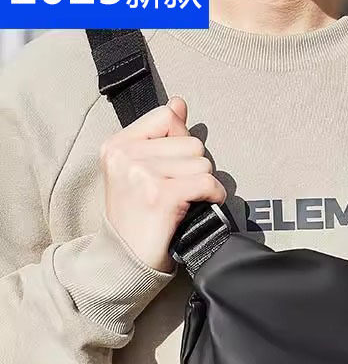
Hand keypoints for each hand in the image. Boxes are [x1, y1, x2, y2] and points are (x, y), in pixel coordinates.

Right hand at [100, 96, 226, 271]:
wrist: (125, 259)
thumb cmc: (137, 217)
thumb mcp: (138, 171)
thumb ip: (160, 136)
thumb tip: (179, 103)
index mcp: (117, 145)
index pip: (166, 117)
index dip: (181, 140)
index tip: (176, 165)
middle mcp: (126, 155)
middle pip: (190, 142)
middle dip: (194, 167)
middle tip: (179, 190)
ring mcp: (142, 174)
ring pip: (202, 162)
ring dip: (203, 183)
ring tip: (185, 200)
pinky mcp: (161, 195)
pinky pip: (206, 182)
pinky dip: (214, 195)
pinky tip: (203, 205)